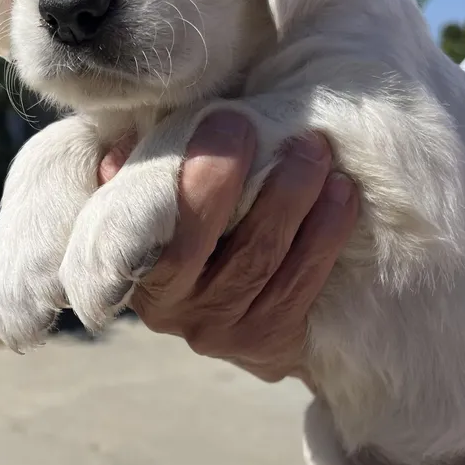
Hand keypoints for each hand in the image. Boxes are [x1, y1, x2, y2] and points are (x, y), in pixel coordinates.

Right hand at [98, 111, 357, 382]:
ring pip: (264, 262)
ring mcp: (223, 331)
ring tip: (318, 152)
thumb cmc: (183, 219)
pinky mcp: (269, 344)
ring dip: (299, 202)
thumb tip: (123, 150)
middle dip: (263, 188)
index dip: (199, 177)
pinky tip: (342, 194)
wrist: (221, 289)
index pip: (157, 228)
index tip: (231, 121)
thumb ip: (134, 173)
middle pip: (219, 248)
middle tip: (296, 136)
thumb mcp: (145, 196)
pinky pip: (302, 286)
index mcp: (134, 267)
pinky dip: (325, 235)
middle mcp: (173, 310)